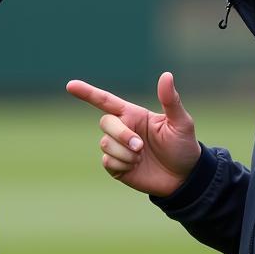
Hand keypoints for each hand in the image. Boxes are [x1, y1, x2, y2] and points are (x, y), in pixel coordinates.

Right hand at [66, 72, 201, 196]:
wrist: (183, 178)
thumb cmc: (183, 147)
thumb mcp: (181, 123)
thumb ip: (170, 101)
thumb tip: (166, 75)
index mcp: (134, 115)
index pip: (105, 101)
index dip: (87, 93)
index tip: (70, 85)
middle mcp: (122, 129)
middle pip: (105, 123)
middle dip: (121, 135)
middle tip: (140, 147)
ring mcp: (117, 148)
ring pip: (105, 144)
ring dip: (125, 152)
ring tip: (141, 158)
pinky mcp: (116, 166)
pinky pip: (107, 161)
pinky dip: (122, 164)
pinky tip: (135, 167)